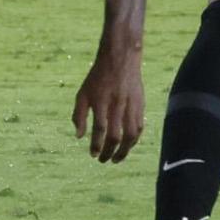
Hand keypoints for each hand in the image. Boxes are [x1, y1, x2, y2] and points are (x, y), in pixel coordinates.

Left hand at [71, 45, 142, 163]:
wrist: (120, 58)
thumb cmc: (98, 77)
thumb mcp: (83, 93)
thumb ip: (78, 115)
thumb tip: (79, 137)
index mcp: (101, 101)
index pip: (99, 129)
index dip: (96, 145)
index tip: (93, 154)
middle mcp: (116, 104)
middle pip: (115, 136)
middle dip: (109, 152)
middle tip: (103, 160)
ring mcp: (130, 105)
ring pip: (130, 134)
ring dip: (124, 151)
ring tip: (116, 159)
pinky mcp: (140, 104)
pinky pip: (139, 127)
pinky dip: (134, 140)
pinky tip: (128, 146)